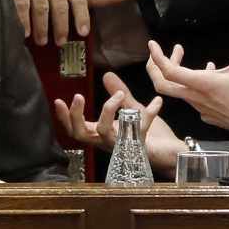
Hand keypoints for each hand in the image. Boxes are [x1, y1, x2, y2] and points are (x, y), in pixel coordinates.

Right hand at [0, 0, 88, 44]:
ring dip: (43, 28)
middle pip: (60, 6)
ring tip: (43, 40)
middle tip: (61, 42)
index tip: (84, 31)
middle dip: (61, 27)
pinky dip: (25, 19)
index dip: (81, 15)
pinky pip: (22, 3)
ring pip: (42, 8)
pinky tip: (26, 31)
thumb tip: (71, 0)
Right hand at [52, 72, 184, 174]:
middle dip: (77, 116)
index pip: (77, 129)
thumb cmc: (149, 136)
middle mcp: (108, 142)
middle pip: (83, 134)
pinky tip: (157, 101)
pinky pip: (140, 128)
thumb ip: (118, 95)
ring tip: (119, 95)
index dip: (65, 118)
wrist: (170, 154)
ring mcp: (121, 145)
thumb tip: (106, 75)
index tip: (58, 100)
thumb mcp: (131, 110)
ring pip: (104, 132)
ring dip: (108, 110)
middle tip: (78, 96)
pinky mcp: (139, 146)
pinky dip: (148, 113)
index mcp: (103, 134)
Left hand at [145, 14, 228, 147]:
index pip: (169, 72)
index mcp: (203, 84)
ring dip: (176, 73)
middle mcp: (198, 98)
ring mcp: (202, 109)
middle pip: (163, 86)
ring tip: (182, 56)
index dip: (158, 57)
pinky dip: (191, 84)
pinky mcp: (209, 115)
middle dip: (155, 68)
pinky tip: (207, 74)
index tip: (152, 44)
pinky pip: (192, 99)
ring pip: (178, 91)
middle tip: (159, 52)